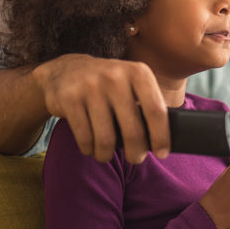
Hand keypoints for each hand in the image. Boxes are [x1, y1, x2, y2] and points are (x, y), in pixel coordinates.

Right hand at [31, 54, 169, 163]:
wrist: (66, 70)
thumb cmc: (108, 84)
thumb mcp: (132, 84)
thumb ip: (147, 104)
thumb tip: (163, 140)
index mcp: (138, 72)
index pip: (156, 110)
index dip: (161, 136)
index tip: (162, 152)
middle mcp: (115, 76)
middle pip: (133, 130)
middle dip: (136, 152)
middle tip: (136, 158)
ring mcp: (91, 86)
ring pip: (106, 139)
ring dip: (107, 154)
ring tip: (107, 154)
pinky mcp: (69, 98)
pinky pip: (84, 137)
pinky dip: (89, 148)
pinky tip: (91, 147)